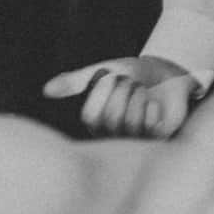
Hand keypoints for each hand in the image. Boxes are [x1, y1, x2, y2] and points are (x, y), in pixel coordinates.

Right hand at [44, 55, 199, 137]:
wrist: (166, 75)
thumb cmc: (131, 74)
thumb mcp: (103, 73)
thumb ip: (75, 81)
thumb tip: (46, 90)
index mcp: (96, 122)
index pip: (90, 116)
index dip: (100, 93)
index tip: (109, 74)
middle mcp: (113, 136)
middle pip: (112, 120)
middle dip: (122, 90)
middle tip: (129, 81)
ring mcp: (135, 140)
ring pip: (130, 124)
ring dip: (137, 97)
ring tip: (141, 89)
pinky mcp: (156, 140)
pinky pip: (150, 126)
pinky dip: (151, 107)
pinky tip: (153, 102)